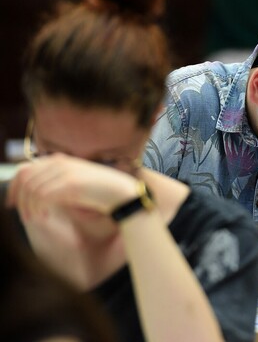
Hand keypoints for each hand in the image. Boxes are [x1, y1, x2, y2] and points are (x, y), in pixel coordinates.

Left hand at [7, 153, 137, 220]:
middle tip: (22, 215)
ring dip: (28, 206)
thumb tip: (35, 195)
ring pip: (31, 188)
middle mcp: (59, 162)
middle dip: (18, 198)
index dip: (15, 187)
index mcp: (59, 160)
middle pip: (24, 178)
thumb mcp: (74, 185)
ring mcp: (64, 171)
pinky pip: (42, 195)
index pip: (25, 169)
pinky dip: (38, 208)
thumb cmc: (100, 192)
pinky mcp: (69, 183)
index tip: (13, 204)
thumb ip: (56, 184)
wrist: (122, 193)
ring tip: (34, 219)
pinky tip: (44, 217)